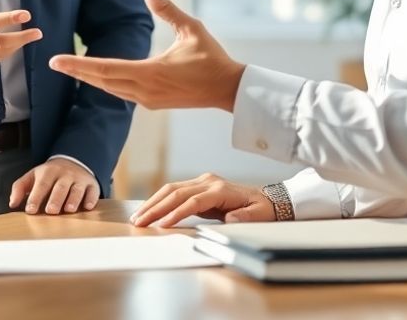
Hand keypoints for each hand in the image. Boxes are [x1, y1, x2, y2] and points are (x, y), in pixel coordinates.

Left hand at [8, 158, 99, 214]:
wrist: (72, 162)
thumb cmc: (49, 175)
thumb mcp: (33, 176)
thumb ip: (20, 188)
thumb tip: (12, 203)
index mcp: (48, 172)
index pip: (41, 184)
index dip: (35, 197)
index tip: (30, 210)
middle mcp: (65, 174)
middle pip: (60, 187)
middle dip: (56, 199)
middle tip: (51, 211)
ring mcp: (79, 179)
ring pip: (76, 189)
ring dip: (73, 199)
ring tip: (68, 210)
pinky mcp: (91, 185)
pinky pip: (92, 191)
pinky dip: (91, 199)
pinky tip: (88, 207)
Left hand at [49, 0, 244, 110]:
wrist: (228, 89)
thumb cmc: (212, 58)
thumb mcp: (191, 29)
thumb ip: (168, 10)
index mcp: (150, 73)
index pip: (104, 68)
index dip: (77, 64)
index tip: (56, 61)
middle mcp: (144, 90)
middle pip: (101, 81)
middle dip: (76, 72)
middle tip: (53, 63)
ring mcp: (148, 100)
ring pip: (109, 89)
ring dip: (89, 79)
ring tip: (70, 68)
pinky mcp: (152, 104)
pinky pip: (121, 94)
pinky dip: (106, 84)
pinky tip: (97, 77)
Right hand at [131, 173, 274, 227]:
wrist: (268, 198)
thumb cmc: (262, 209)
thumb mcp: (259, 215)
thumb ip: (244, 217)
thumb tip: (230, 219)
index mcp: (220, 189)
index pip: (193, 201)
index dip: (176, 213)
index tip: (162, 225)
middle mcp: (208, 181)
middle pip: (176, 192)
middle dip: (155, 207)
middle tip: (139, 221)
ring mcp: (202, 181)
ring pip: (171, 189)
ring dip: (153, 202)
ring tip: (138, 216)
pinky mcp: (197, 186)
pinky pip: (174, 192)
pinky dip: (160, 200)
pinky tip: (149, 209)